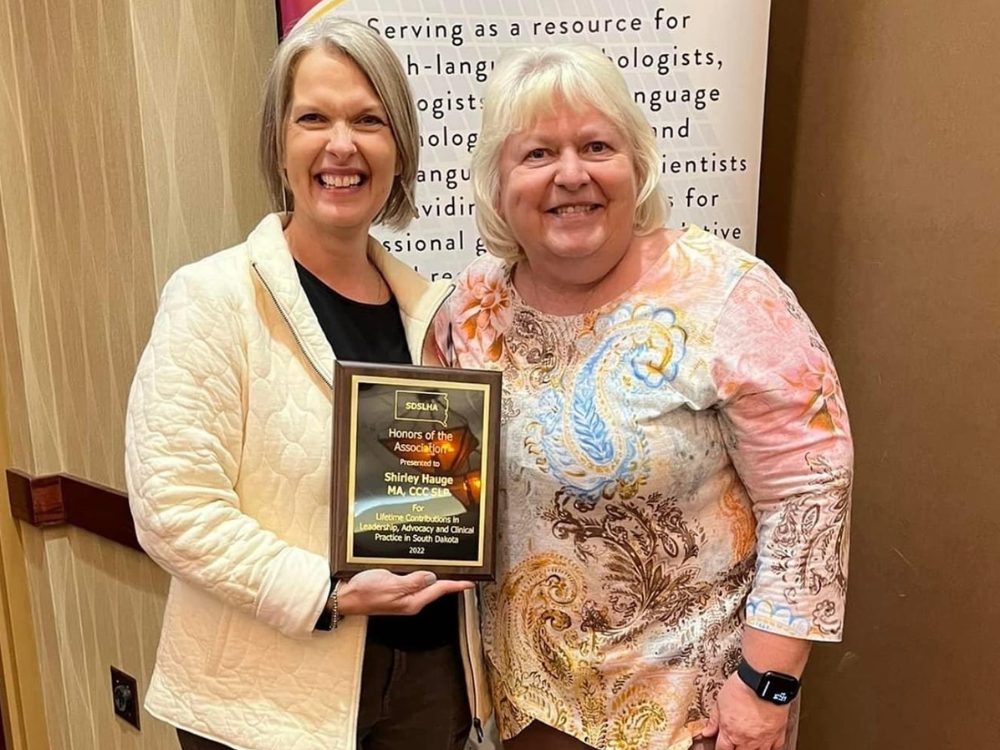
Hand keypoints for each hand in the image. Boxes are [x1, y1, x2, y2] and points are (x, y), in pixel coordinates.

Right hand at [336, 569, 473, 616]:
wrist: (345, 597)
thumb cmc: (364, 592)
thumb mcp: (391, 584)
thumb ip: (413, 581)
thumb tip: (432, 577)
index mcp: (412, 601)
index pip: (439, 590)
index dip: (456, 585)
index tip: (470, 583)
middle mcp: (410, 601)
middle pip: (435, 588)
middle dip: (449, 579)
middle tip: (462, 570)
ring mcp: (403, 597)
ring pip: (425, 584)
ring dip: (435, 576)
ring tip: (448, 568)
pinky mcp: (396, 592)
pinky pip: (414, 582)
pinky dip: (421, 574)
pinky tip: (422, 568)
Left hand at [697, 671, 791, 749]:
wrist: (764, 682)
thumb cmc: (742, 688)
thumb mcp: (720, 701)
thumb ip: (714, 720)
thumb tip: (707, 731)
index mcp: (730, 732)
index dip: (720, 748)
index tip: (721, 746)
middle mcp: (747, 739)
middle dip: (735, 749)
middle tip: (735, 742)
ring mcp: (764, 739)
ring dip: (752, 749)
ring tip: (749, 742)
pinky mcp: (778, 734)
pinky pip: (775, 748)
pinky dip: (770, 747)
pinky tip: (767, 744)